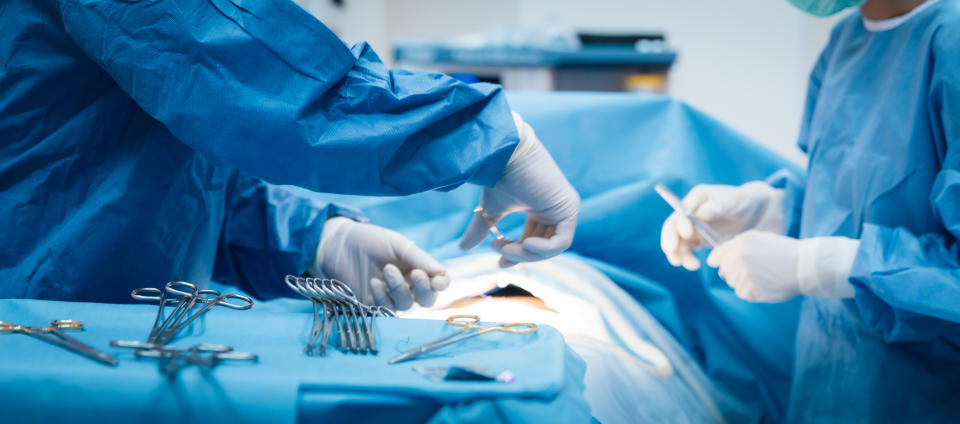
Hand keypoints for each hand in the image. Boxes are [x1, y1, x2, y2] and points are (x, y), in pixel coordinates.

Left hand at [311, 217, 449, 310]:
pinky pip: (385, 309)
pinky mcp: (373, 306)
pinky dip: (382, 297)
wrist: (338, 244)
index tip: (438, 278)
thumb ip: (420, 259)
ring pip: (407, 306)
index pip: (438, 283)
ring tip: (388, 269)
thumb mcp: (398, 245)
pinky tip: (375, 282)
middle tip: (415, 274)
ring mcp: (390, 298)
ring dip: (400, 289)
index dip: (441, 284)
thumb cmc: (370, 241)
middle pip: (427, 299)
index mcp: (418, 269)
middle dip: (424, 289)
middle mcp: (408, 286)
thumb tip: (442, 274)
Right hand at [459, 112, 579, 266]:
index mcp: (540, 208)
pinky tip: (525, 245)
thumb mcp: (490, 208)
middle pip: (543, 247)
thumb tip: (462, 248)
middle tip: (500, 256)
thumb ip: (481, 228)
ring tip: (504, 248)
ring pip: (551, 248)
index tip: (500, 264)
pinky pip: (562, 242)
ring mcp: (565, 208)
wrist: (506, 153)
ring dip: (526, 253)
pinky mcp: (569, 207)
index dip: (518, 255)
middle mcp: (555, 208)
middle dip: (520, 256)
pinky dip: (543, 249)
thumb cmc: (499, 174)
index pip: (535, 240)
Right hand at [661, 181, 784, 269]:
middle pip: (672, 227)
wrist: (751, 212)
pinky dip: (686, 258)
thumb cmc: (741, 202)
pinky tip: (694, 265)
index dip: (680, 223)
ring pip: (677, 241)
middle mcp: (688, 212)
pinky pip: (686, 250)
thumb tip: (701, 214)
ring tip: (691, 265)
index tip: (688, 234)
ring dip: (678, 254)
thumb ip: (718, 207)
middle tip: (672, 252)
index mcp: (696, 198)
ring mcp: (691, 226)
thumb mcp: (733, 202)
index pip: (682, 211)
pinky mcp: (697, 239)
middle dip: (670, 239)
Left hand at [706, 231, 858, 302]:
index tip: (732, 264)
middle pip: (724, 272)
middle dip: (735, 272)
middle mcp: (738, 259)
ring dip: (745, 282)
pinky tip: (766, 284)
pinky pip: (743, 293)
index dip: (721, 262)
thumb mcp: (757, 239)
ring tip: (764, 276)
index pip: (715, 258)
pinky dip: (752, 292)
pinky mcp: (751, 291)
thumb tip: (711, 261)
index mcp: (739, 244)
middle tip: (757, 269)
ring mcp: (743, 276)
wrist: (804, 266)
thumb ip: (733, 247)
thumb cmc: (782, 251)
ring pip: (733, 283)